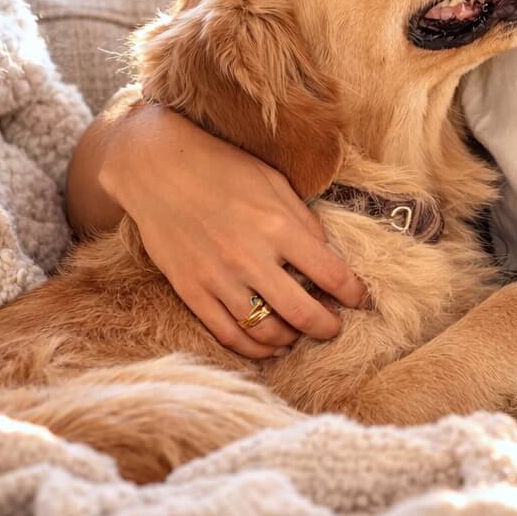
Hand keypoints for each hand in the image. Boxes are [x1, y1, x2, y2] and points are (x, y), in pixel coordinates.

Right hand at [103, 103, 366, 358]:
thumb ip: (303, 220)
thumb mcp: (273, 181)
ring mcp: (218, 278)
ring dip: (291, 339)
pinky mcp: (191, 291)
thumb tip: (328, 253)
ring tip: (300, 334)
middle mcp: (250, 256)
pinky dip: (253, 348)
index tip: (360, 299)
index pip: (331, 274)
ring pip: (266, 331)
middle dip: (327, 327)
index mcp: (277, 226)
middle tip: (335, 327)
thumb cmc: (221, 167)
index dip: (353, 293)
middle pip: (303, 313)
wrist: (156, 167)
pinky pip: (227, 334)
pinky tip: (268, 345)